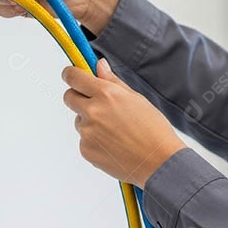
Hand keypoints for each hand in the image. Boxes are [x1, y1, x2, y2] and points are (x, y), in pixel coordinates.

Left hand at [62, 58, 187, 187]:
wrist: (158, 162)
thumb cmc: (153, 129)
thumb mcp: (136, 98)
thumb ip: (112, 81)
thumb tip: (99, 65)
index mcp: (106, 94)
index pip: (74, 77)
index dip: (71, 74)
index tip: (72, 75)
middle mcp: (92, 112)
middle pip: (69, 97)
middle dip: (78, 97)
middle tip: (96, 104)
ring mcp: (87, 132)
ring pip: (79, 120)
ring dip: (90, 121)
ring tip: (115, 131)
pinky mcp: (86, 150)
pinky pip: (84, 139)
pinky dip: (95, 140)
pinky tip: (114, 144)